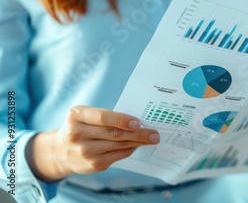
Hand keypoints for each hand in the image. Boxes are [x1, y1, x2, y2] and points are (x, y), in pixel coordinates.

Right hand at [27, 106, 159, 181]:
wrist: (60, 151)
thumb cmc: (80, 127)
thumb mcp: (85, 115)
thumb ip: (106, 117)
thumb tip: (136, 121)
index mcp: (76, 116)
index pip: (102, 118)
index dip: (122, 120)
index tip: (138, 122)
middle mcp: (78, 134)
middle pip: (114, 133)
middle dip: (138, 133)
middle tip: (154, 133)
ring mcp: (85, 151)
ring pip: (118, 145)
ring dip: (138, 141)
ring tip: (151, 138)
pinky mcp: (92, 164)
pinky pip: (117, 155)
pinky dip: (129, 149)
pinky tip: (137, 145)